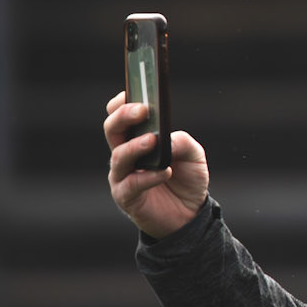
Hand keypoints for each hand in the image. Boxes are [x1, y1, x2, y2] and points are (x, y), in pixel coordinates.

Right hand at [104, 91, 209, 238]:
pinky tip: (164, 172)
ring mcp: (122, 175)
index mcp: (136, 138)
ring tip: (153, 140)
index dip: (121, 102)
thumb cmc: (187, 179)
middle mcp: (124, 154)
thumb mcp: (194, 156)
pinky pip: (131, 184)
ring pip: (118, 155)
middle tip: (143, 110)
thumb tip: (168, 138)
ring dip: (135, 146)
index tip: (134, 91)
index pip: (118, 114)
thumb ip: (183, 142)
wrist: (190, 215)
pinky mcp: (126, 197)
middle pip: (112, 128)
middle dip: (124, 116)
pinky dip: (147, 177)